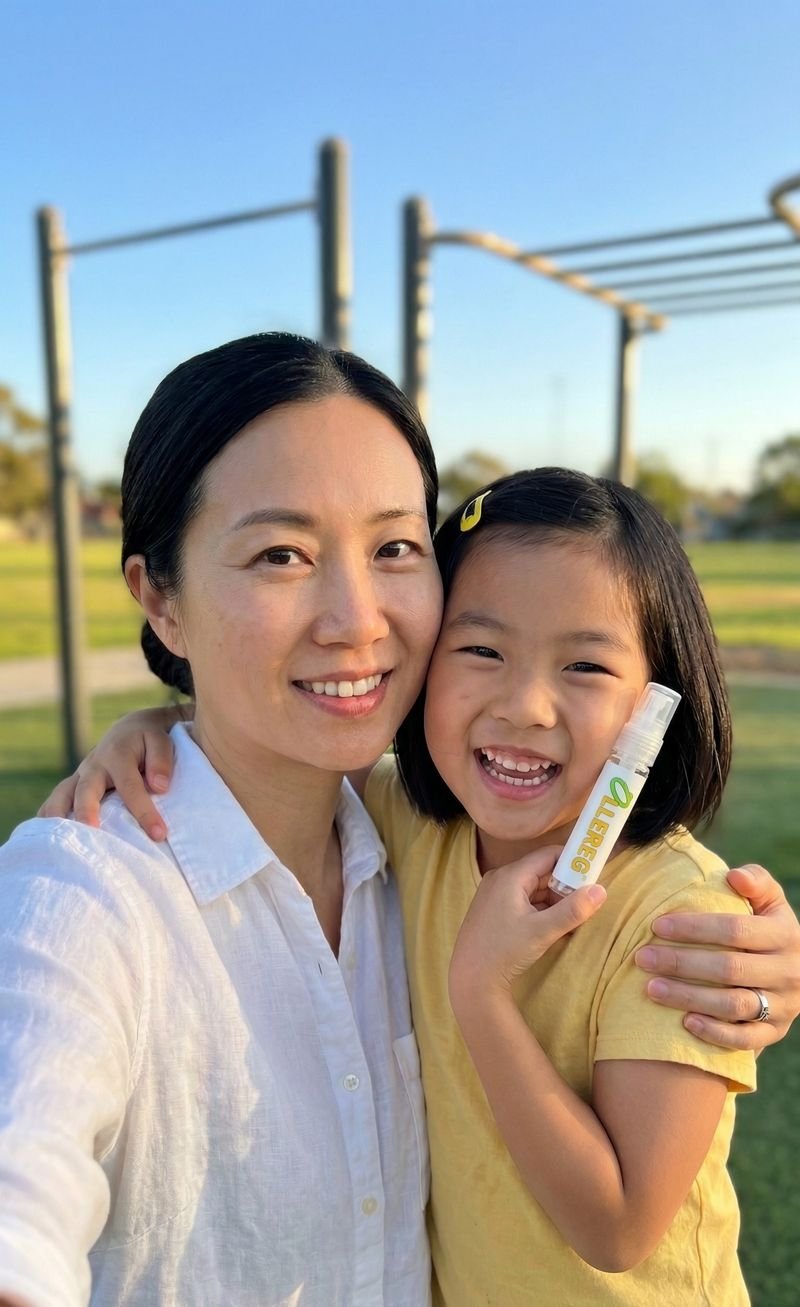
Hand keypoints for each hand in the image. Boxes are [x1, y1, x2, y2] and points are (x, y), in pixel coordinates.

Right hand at [37, 707, 181, 839]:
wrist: (130, 730)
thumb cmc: (149, 740)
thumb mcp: (161, 741)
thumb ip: (161, 761)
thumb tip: (158, 786)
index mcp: (117, 755)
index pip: (130, 786)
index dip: (144, 811)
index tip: (158, 834)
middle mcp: (93, 765)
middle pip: (85, 790)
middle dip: (87, 812)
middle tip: (92, 833)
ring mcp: (80, 776)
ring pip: (62, 796)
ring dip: (58, 818)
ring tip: (60, 842)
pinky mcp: (74, 786)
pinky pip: (55, 801)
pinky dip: (48, 818)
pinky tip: (49, 840)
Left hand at [449, 847, 605, 1006]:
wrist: (471, 980)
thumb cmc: (504, 952)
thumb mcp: (543, 931)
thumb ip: (573, 910)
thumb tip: (601, 890)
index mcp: (510, 876)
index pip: (548, 856)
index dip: (573, 862)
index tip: (593, 875)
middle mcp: (500, 879)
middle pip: (541, 872)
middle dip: (565, 886)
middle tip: (586, 903)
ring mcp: (494, 895)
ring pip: (533, 888)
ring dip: (554, 900)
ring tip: (572, 918)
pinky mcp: (493, 911)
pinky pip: (523, 901)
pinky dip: (540, 909)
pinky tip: (553, 926)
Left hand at [635, 864, 799, 1049]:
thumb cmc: (768, 928)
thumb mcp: (771, 902)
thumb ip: (757, 881)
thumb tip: (734, 876)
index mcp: (786, 934)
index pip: (736, 930)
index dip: (695, 928)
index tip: (656, 925)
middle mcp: (788, 972)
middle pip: (729, 968)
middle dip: (681, 962)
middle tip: (641, 958)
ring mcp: (783, 1005)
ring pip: (733, 1005)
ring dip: (689, 997)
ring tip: (651, 989)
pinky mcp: (775, 1032)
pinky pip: (746, 1038)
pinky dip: (715, 1032)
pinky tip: (684, 1022)